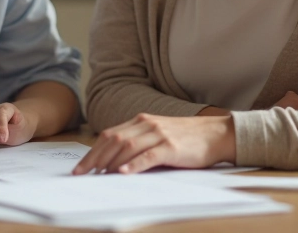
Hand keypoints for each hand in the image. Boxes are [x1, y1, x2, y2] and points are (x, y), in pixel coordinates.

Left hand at [72, 113, 234, 175]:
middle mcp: (147, 125)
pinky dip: (134, 164)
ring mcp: (159, 134)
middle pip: (113, 140)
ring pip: (127, 146)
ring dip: (110, 162)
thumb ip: (139, 143)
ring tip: (98, 175)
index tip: (81, 167)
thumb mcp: (158, 136)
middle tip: (82, 174)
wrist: (215, 134)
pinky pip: (149, 155)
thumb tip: (114, 164)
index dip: (93, 151)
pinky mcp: (171, 147)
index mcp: (142, 121)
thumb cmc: (186, 138)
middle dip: (95, 158)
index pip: (110, 135)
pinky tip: (124, 173)